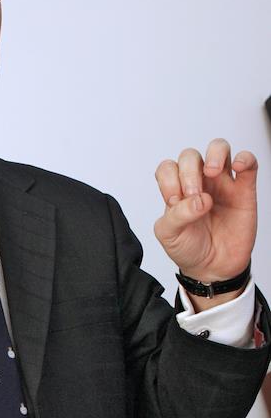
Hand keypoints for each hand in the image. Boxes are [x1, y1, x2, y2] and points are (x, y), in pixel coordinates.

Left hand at [153, 138, 256, 280]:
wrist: (213, 269)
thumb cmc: (189, 248)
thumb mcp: (169, 236)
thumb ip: (176, 215)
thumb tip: (199, 199)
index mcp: (177, 190)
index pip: (168, 168)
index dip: (169, 179)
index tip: (174, 201)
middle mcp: (198, 183)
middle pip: (190, 155)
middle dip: (189, 171)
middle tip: (193, 196)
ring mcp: (222, 184)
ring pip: (219, 148)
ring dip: (214, 154)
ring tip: (212, 173)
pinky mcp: (244, 190)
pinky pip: (248, 163)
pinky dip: (245, 158)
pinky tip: (238, 167)